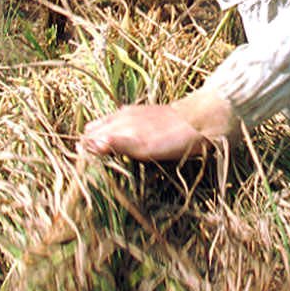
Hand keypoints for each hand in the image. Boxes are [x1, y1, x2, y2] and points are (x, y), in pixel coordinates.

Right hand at [80, 93, 232, 160]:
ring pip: (108, 130)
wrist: (205, 121)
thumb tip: (86, 145)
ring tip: (108, 166)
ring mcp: (134, 117)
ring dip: (103, 145)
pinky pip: (123, 129)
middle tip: (96, 173)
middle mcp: (122, 116)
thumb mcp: (144, 145)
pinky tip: (127, 154)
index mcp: (118, 121)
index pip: (87, 137)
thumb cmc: (174, 136)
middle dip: (90, 150)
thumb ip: (115, 143)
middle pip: (94, 132)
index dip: (84, 154)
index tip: (86, 174)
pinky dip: (118, 141)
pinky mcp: (147, 120)